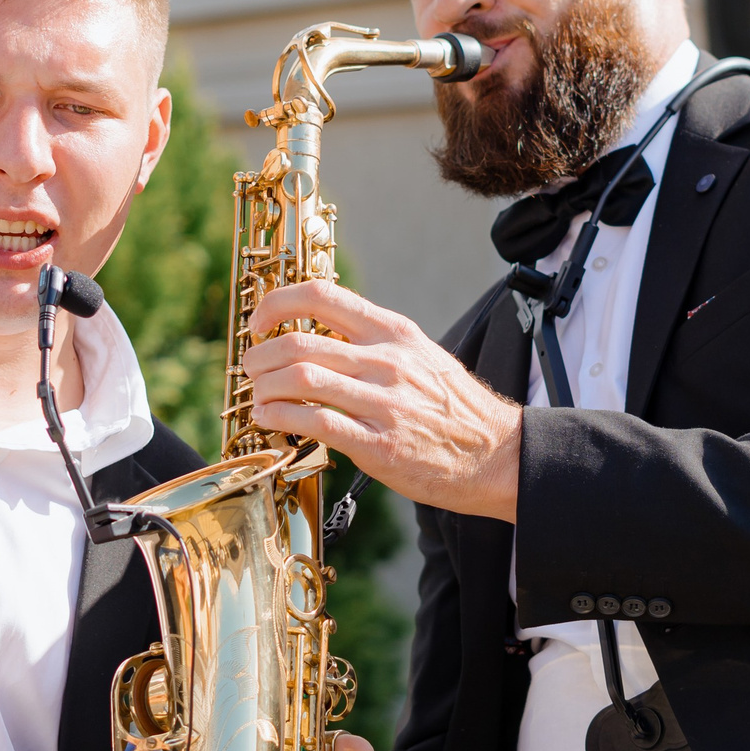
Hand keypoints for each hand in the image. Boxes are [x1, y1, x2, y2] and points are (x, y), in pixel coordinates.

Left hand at [241, 279, 521, 520]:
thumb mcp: (421, 356)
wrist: (497, 455)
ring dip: (264, 388)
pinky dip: (280, 418)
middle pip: (299, 341)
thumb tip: (320, 333)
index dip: (277, 303)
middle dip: (260, 355)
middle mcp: (386, 361)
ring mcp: (382, 403)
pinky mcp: (378, 445)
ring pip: (300, 379)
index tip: (259, 323)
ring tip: (258, 397)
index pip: (322, 295)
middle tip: (252, 367)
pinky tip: (271, 420)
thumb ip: (374, 343)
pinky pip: (314, 422)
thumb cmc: (455, 408)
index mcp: (393, 332)